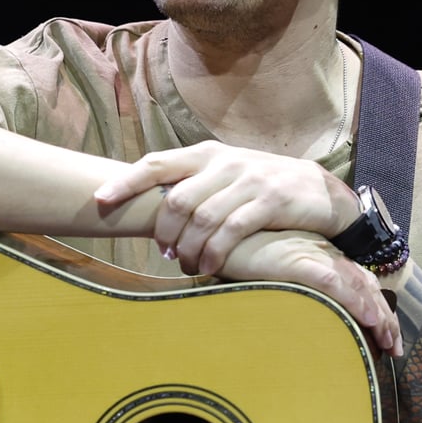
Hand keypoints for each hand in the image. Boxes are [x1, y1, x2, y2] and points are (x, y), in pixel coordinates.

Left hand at [94, 141, 356, 277]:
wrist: (322, 191)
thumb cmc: (265, 188)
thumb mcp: (229, 176)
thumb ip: (196, 185)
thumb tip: (153, 210)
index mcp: (208, 154)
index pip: (157, 163)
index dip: (126, 182)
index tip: (99, 200)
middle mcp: (225, 163)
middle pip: (176, 199)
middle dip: (164, 232)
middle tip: (166, 253)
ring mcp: (249, 180)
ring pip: (201, 218)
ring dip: (189, 249)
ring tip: (189, 264)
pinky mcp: (270, 202)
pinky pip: (230, 231)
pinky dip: (214, 255)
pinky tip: (210, 268)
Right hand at [217, 230, 402, 356]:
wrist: (215, 230)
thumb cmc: (238, 251)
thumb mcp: (269, 269)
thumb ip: (288, 284)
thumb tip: (298, 313)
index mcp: (318, 255)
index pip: (358, 283)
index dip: (374, 308)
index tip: (384, 336)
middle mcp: (321, 254)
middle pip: (365, 287)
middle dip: (384, 319)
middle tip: (394, 349)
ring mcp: (311, 256)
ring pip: (356, 286)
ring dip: (377, 315)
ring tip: (388, 342)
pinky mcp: (297, 261)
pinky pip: (334, 282)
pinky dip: (353, 300)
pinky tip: (368, 319)